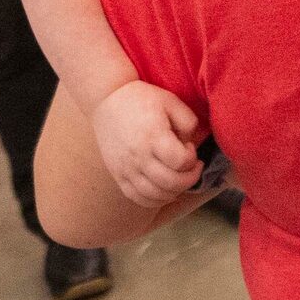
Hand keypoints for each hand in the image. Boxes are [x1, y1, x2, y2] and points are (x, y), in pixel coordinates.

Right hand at [92, 79, 201, 209]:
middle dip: (190, 178)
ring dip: (174, 192)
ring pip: (155, 195)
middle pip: (171, 182)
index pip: (181, 162)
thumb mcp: (170, 101)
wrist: (106, 100)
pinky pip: (138, 198)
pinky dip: (155, 200)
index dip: (192, 158)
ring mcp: (126, 168)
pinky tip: (164, 190)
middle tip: (193, 167)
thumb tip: (191, 145)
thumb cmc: (141, 99)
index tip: (190, 148)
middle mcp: (139, 156)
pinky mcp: (118, 174)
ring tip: (179, 178)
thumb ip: (188, 122)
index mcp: (153, 136)